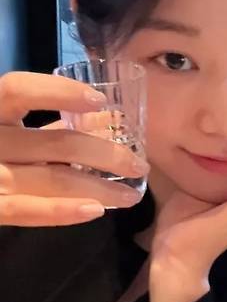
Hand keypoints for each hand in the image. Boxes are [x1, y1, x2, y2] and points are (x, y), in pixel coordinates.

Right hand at [0, 72, 148, 226]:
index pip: (17, 90)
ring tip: (130, 195)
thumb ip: (49, 119)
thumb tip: (106, 113)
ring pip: (52, 178)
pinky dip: (61, 212)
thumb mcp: (9, 125)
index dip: (58, 92)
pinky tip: (94, 211)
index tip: (99, 100)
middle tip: (139, 163)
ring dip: (99, 186)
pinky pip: (25, 211)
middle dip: (106, 153)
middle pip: (55, 142)